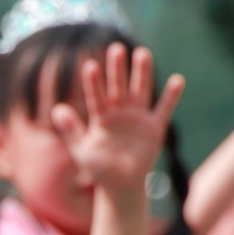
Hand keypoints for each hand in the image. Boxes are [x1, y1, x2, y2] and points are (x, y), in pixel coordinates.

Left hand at [50, 43, 184, 192]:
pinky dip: (171, 97)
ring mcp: (137, 118)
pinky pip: (163, 110)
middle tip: (116, 48)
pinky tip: (177, 80)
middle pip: (118, 88)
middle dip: (117, 70)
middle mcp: (119, 113)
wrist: (120, 186)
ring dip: (141, 74)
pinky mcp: (154, 128)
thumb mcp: (82, 150)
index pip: (96, 97)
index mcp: (101, 118)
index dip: (93, 83)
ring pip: (140, 92)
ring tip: (142, 53)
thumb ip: (72, 130)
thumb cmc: (99, 169)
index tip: (90, 66)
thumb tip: (56, 109)